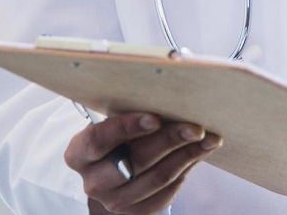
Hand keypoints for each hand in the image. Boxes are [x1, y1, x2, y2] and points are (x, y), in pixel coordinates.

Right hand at [64, 111, 221, 214]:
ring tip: (208, 138)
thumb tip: (165, 84)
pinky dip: (187, 168)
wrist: (110, 173)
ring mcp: (115, 201)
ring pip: (158, 177)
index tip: (156, 117)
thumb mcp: (110, 120)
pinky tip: (199, 152)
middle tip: (195, 126)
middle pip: (135, 161)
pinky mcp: (138, 212)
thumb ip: (128, 108)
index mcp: (79, 154)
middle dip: (169, 141)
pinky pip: (168, 190)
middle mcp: (94, 182)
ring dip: (187, 155)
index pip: (99, 139)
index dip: (127, 127)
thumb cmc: (114, 135)